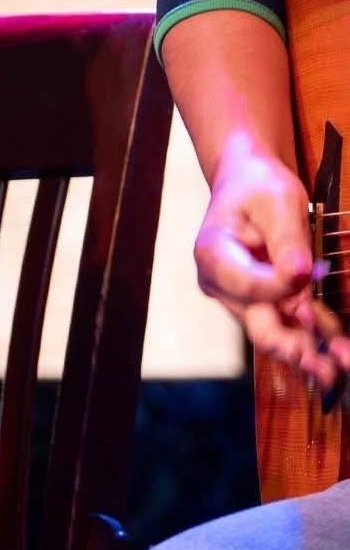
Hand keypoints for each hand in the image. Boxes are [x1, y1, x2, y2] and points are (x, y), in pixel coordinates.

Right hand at [192, 144, 349, 390]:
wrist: (248, 183)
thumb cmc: (258, 187)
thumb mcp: (278, 202)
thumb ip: (287, 240)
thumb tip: (300, 275)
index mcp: (214, 255)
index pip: (250, 285)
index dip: (283, 288)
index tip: (309, 274)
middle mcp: (220, 285)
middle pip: (256, 323)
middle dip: (293, 347)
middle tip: (324, 366)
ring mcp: (238, 298)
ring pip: (274, 332)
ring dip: (308, 349)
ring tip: (338, 365)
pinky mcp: (258, 303)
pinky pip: (284, 324)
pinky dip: (310, 335)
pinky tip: (335, 347)